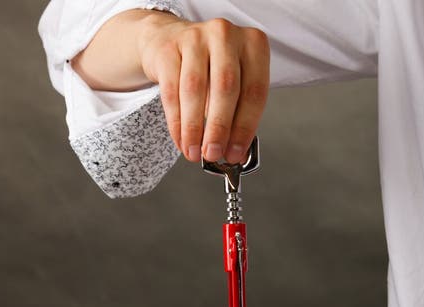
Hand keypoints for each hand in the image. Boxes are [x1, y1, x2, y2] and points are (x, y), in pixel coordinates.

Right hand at [138, 15, 269, 163]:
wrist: (170, 41)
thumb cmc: (208, 66)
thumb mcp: (233, 83)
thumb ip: (237, 113)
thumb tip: (234, 150)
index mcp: (253, 44)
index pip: (254, 91)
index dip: (245, 127)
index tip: (236, 152)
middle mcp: (226, 35)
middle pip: (225, 88)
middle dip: (219, 129)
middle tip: (213, 154)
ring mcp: (196, 38)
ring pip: (195, 90)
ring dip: (194, 128)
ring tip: (194, 152)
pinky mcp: (168, 48)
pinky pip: (171, 91)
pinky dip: (176, 122)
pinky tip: (181, 140)